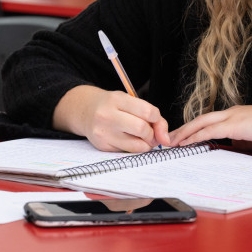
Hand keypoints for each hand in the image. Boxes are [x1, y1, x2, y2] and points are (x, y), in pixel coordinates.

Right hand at [52, 85, 170, 152]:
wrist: (85, 111)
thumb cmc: (113, 106)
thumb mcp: (129, 101)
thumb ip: (152, 116)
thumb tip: (166, 139)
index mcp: (117, 99)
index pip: (148, 112)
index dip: (157, 119)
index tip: (154, 120)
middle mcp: (107, 115)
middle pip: (142, 129)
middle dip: (151, 134)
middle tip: (148, 133)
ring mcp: (103, 132)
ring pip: (137, 146)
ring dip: (145, 144)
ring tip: (140, 138)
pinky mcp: (102, 146)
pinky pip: (127, 152)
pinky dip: (133, 148)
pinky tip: (127, 140)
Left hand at [168, 104, 251, 151]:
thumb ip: (244, 141)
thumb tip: (234, 147)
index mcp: (237, 115)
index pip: (211, 121)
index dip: (196, 128)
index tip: (185, 136)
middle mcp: (232, 113)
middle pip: (201, 119)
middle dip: (185, 128)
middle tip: (171, 137)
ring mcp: (232, 117)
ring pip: (201, 123)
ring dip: (185, 132)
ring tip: (172, 141)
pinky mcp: (234, 125)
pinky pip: (209, 131)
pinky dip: (195, 136)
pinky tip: (186, 142)